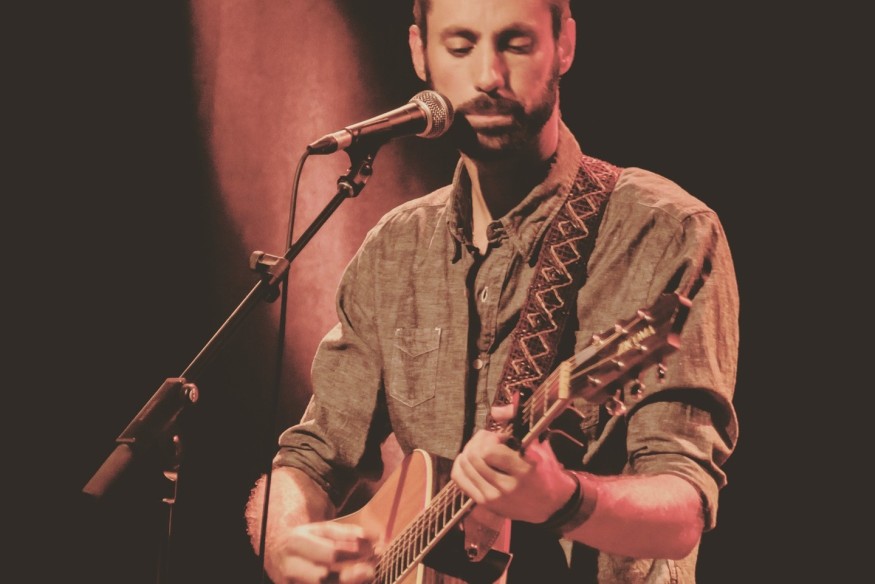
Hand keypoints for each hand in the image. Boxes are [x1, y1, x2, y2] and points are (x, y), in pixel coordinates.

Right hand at [262, 521, 374, 583]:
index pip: (330, 553)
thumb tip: (375, 537)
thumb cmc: (305, 540)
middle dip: (351, 577)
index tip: (373, 551)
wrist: (275, 554)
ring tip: (366, 577)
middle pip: (323, 578)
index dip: (354, 554)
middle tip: (370, 571)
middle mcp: (290, 567)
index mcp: (296, 543)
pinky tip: (355, 583)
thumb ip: (348, 533)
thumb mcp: (321, 530)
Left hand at [450, 430, 575, 523]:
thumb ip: (517, 421)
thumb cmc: (544, 470)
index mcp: (524, 469)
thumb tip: (496, 410)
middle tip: (489, 440)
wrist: (551, 504)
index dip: (491, 438)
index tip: (501, 438)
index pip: (489, 451)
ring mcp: (495, 497)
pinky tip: (470, 460)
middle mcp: (508, 486)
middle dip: (478, 441)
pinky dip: (460, 464)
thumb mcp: (538, 443)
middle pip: (474, 457)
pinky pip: (459, 479)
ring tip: (482, 449)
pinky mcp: (485, 503)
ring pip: (464, 466)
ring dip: (469, 451)